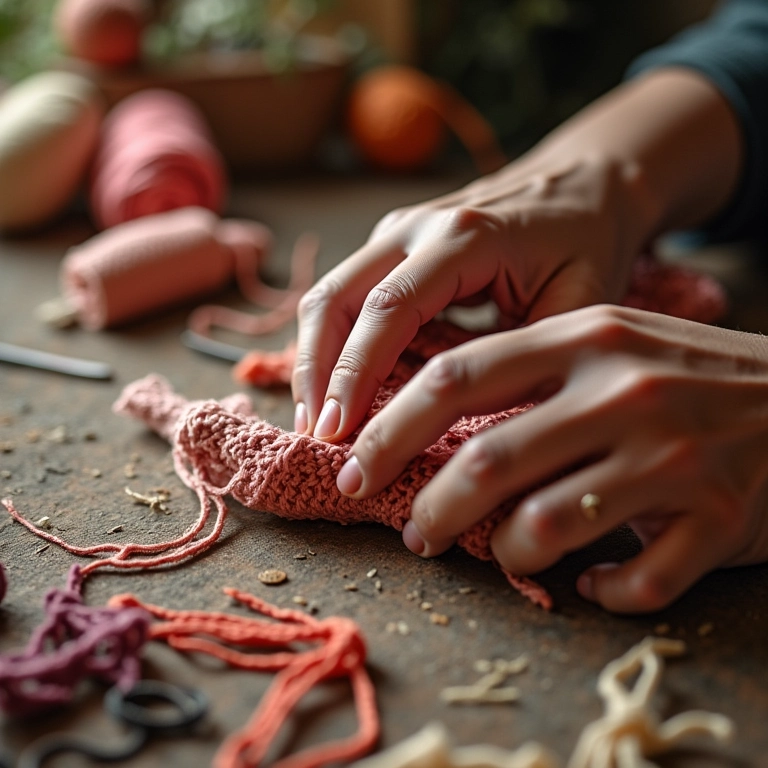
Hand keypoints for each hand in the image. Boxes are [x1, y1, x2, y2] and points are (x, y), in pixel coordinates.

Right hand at [292, 151, 651, 439]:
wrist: (583, 184)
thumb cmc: (588, 244)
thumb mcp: (581, 303)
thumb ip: (525, 356)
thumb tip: (467, 424)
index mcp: (465, 237)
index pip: (389, 308)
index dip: (355, 373)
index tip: (339, 432)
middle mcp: (417, 226)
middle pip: (335, 297)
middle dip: (318, 372)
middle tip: (317, 438)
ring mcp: (397, 232)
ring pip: (328, 295)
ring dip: (315, 360)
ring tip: (317, 424)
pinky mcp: (392, 246)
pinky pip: (346, 295)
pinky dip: (332, 345)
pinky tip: (335, 392)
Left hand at [335, 305, 767, 612]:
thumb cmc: (684, 372)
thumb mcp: (607, 343)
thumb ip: (529, 373)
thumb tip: (433, 428)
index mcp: (584, 336)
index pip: (458, 376)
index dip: (391, 426)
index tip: (353, 464)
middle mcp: (623, 388)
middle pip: (488, 459)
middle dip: (432, 506)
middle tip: (413, 533)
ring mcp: (673, 452)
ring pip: (547, 525)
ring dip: (507, 554)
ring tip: (501, 555)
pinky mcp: (720, 513)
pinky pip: (632, 578)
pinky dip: (598, 589)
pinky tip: (592, 582)